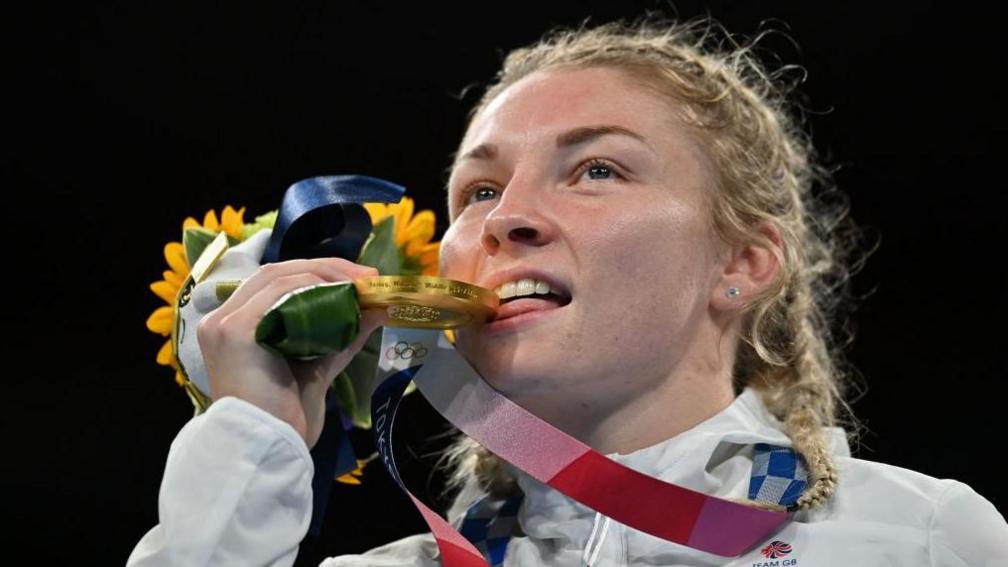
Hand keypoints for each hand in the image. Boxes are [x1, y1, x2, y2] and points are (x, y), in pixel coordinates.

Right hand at [196, 258, 386, 447]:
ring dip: (325, 274)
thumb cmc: (287, 416)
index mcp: (236, 327)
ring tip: (361, 283)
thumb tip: (376, 309)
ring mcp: (224, 323)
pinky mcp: (234, 330)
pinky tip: (340, 293)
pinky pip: (278, 292)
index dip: (318, 273)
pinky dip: (313, 286)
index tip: (359, 279)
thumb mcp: (319, 365)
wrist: (269, 447)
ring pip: (278, 277)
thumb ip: (341, 335)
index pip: (276, 283)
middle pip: (276, 273)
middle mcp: (221, 320)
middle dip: (327, 269)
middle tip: (368, 275)